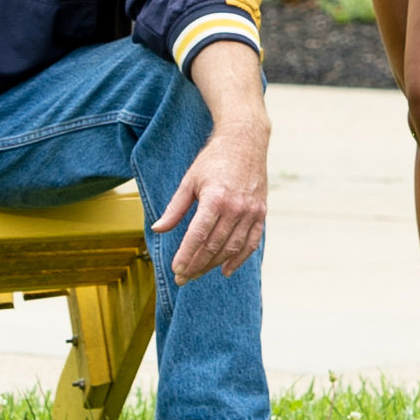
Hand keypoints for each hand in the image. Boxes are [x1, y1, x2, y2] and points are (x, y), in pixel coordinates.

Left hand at [152, 117, 267, 280]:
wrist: (245, 141)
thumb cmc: (213, 159)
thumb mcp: (190, 180)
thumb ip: (175, 208)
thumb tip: (158, 229)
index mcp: (215, 197)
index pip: (198, 235)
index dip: (186, 255)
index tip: (176, 269)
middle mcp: (235, 207)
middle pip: (214, 245)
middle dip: (196, 265)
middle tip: (182, 278)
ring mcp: (251, 211)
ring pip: (231, 248)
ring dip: (213, 264)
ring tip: (197, 274)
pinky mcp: (261, 213)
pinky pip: (251, 243)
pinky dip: (239, 259)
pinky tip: (225, 270)